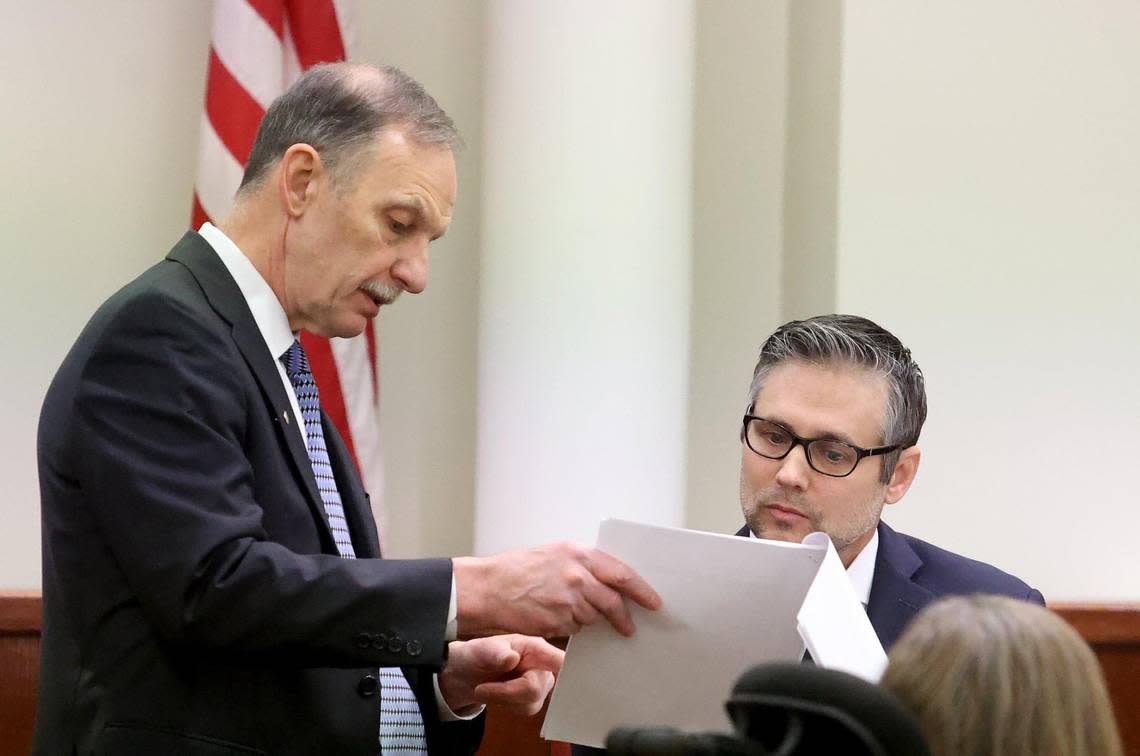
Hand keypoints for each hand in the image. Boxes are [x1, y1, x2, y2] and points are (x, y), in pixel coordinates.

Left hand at [438, 635, 563, 715]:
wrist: (467, 674)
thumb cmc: (477, 655)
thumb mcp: (479, 650)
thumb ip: (494, 653)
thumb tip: (511, 659)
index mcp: (535, 648)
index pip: (561, 661)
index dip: (569, 672)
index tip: (572, 681)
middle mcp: (543, 665)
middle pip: (537, 689)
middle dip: (507, 692)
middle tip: (483, 688)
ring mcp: (540, 683)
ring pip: (532, 703)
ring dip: (505, 700)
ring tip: (489, 688)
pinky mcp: (534, 698)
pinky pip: (527, 710)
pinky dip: (508, 706)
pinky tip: (499, 695)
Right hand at [453, 542, 660, 637]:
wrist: (489, 588)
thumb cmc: (518, 571)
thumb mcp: (554, 555)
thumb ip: (582, 565)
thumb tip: (608, 581)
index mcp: (578, 553)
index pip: (622, 573)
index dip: (642, 590)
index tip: (654, 601)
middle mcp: (577, 574)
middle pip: (614, 600)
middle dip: (625, 616)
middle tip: (630, 627)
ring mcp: (569, 599)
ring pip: (595, 616)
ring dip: (592, 620)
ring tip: (572, 613)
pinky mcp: (559, 620)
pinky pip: (577, 628)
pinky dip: (573, 626)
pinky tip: (557, 617)